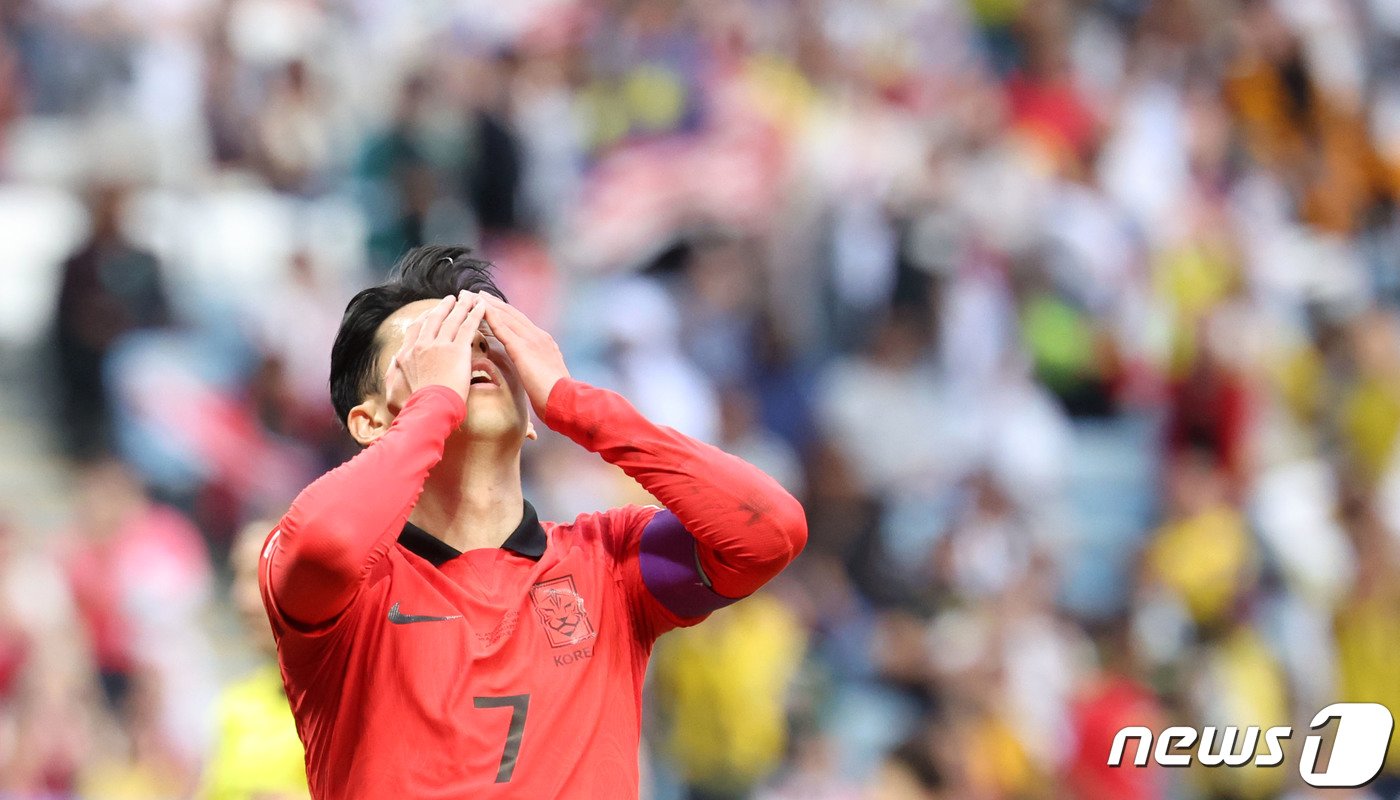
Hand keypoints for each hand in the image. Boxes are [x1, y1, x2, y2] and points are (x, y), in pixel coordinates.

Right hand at [385, 291, 488, 408]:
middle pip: (434, 319)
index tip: (432, 311)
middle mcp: (421, 345)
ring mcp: (439, 346)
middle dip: (444, 306)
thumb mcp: (397, 384)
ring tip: (469, 297)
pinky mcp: (457, 350)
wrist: (429, 408)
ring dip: (462, 305)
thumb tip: (394, 361)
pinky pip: (467, 326)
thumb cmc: (415, 403)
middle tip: (452, 299)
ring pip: (452, 319)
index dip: (425, 318)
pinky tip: (482, 307)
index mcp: (407, 353)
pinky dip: (475, 314)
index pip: (416, 329)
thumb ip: (395, 371)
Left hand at [480, 294, 569, 418]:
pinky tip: (480, 309)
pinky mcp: (522, 348)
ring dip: (488, 305)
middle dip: (494, 303)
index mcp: (543, 342)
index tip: (492, 304)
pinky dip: (491, 317)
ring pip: (506, 317)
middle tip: (477, 293)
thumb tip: (531, 370)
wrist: (564, 399)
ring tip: (472, 297)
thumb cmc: (555, 395)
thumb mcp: (546, 376)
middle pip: (512, 314)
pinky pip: (503, 329)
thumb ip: (537, 367)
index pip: (520, 322)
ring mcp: (531, 340)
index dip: (505, 312)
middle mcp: (538, 336)